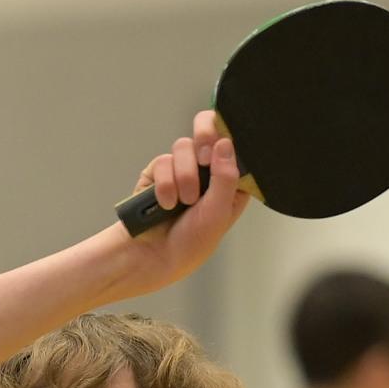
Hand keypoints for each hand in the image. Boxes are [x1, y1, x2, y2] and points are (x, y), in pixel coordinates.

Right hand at [120, 111, 249, 295]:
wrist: (152, 256)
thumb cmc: (192, 243)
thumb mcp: (218, 212)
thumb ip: (225, 176)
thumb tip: (225, 142)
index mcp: (230, 182)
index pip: (236, 148)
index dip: (230, 138)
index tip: (223, 146)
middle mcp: (207, 172)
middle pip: (209, 132)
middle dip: (205, 137)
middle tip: (204, 155)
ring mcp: (182, 170)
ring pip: (184, 146)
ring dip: (185, 175)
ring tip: (184, 202)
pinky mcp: (158, 173)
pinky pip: (163, 160)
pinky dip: (165, 183)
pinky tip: (166, 203)